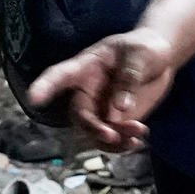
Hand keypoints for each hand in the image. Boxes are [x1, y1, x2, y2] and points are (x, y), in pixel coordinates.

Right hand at [29, 31, 171, 151]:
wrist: (160, 60)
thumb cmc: (144, 48)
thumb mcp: (139, 54)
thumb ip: (129, 78)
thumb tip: (120, 108)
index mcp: (86, 67)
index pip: (60, 75)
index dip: (45, 86)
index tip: (34, 98)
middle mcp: (87, 91)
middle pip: (79, 115)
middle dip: (92, 128)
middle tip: (112, 135)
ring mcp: (99, 108)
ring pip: (93, 133)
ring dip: (112, 141)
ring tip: (138, 133)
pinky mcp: (114, 122)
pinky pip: (111, 140)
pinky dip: (122, 145)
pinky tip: (137, 141)